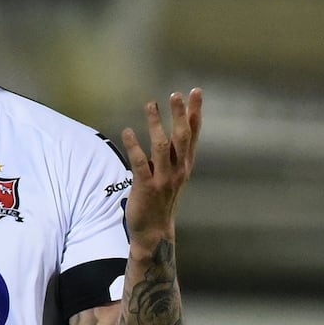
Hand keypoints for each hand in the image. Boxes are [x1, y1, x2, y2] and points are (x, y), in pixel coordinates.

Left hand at [121, 88, 202, 241]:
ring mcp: (163, 179)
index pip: (193, 134)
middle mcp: (178, 170)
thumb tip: (174, 129)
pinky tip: (127, 131)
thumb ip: (174, 154)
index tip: (196, 92)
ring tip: (150, 104)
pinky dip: (134, 146)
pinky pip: (140, 163)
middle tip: (176, 94)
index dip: (194, 113)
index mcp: (185, 165)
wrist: (154, 231)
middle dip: (180, 115)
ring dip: (156, 124)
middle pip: (182, 138)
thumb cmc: (162, 199)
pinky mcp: (146, 187)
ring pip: (161, 147)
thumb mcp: (174, 175)